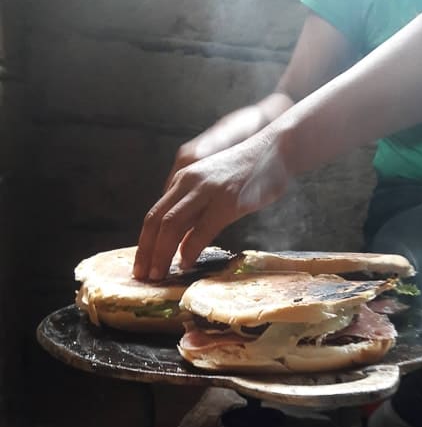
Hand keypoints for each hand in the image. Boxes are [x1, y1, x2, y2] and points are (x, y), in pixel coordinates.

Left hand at [133, 132, 289, 279]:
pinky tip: (185, 263)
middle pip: (156, 221)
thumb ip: (196, 210)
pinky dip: (190, 248)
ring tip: (158, 275)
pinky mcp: (227, 200)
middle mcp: (188, 182)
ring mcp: (207, 190)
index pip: (153, 215)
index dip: (143, 244)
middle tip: (142, 277)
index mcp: (182, 180)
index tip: (140, 266)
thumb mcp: (212, 189)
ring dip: (161, 253)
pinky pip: (201, 228)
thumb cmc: (247, 173)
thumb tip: (181, 243)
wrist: (276, 149)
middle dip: (146, 252)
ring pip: (171, 224)